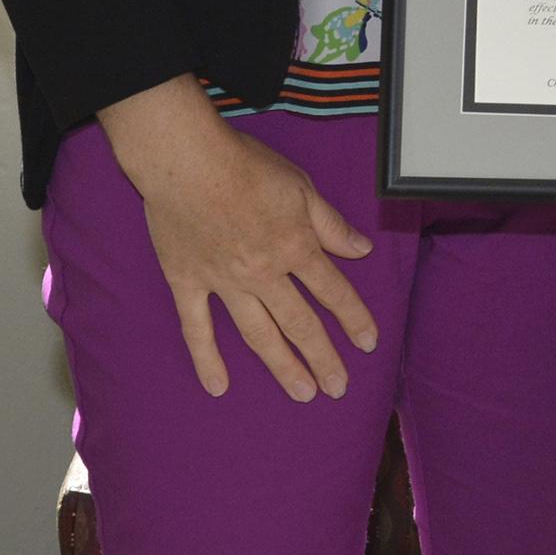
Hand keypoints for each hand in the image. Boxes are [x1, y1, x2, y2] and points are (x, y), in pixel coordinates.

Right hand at [96, 74, 378, 402]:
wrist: (187, 162)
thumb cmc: (247, 166)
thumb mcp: (303, 188)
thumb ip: (331, 225)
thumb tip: (362, 250)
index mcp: (296, 248)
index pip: (334, 292)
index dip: (354, 319)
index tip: (368, 344)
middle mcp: (264, 273)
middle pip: (301, 323)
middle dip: (323, 357)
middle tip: (338, 387)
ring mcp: (224, 282)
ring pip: (258, 334)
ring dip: (282, 366)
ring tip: (302, 392)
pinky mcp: (188, 283)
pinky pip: (198, 329)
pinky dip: (207, 359)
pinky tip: (219, 387)